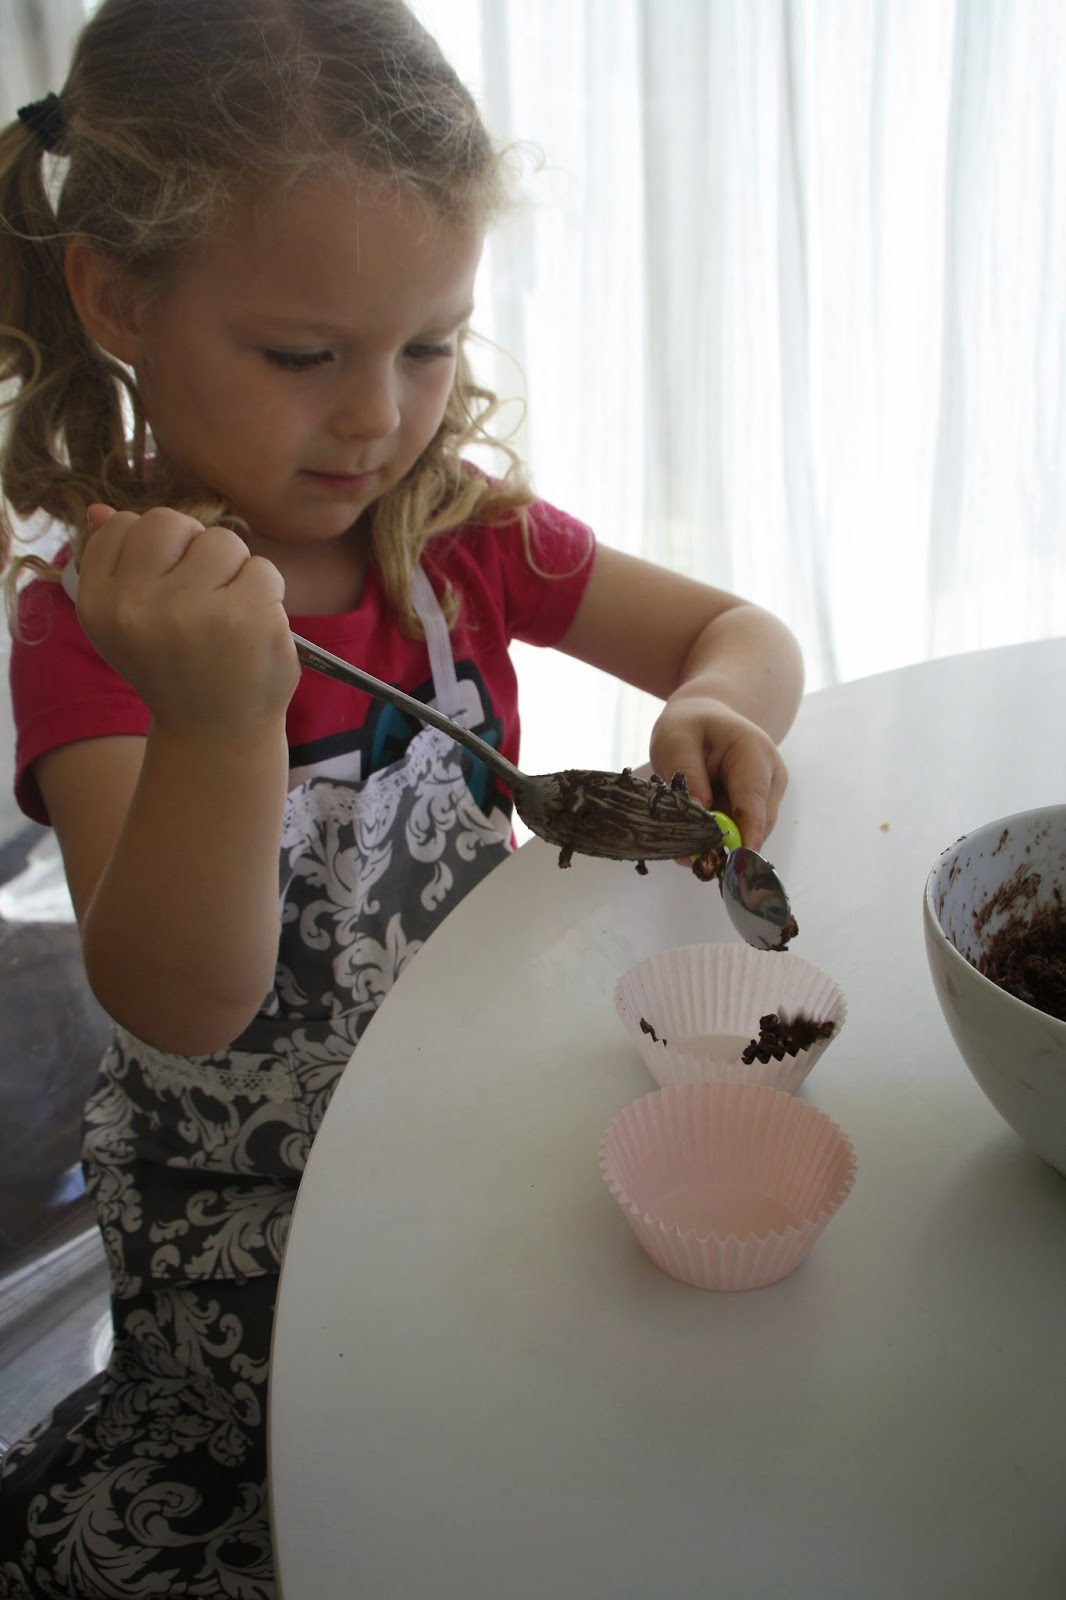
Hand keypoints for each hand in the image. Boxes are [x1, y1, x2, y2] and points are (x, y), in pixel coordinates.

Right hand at [76, 504, 298, 736]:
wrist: (216, 735)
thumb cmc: (177, 670)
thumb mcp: (130, 622)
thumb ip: (116, 564)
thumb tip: (103, 509)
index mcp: (98, 603)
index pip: (122, 526)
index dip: (156, 552)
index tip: (167, 591)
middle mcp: (136, 606)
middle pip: (170, 522)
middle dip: (194, 550)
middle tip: (203, 599)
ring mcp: (191, 611)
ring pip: (222, 541)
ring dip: (235, 572)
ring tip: (229, 616)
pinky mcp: (244, 617)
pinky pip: (263, 568)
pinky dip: (268, 594)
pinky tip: (256, 629)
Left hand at [648, 694, 787, 852]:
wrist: (704, 716)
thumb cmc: (690, 726)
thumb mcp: (676, 742)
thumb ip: (688, 777)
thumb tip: (699, 815)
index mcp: (755, 753)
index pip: (753, 800)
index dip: (746, 833)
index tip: (738, 861)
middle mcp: (771, 777)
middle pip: (755, 824)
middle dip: (725, 843)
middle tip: (686, 858)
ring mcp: (769, 794)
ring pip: (748, 832)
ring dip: (719, 841)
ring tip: (684, 844)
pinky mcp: (758, 807)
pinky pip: (740, 831)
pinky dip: (718, 837)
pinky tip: (694, 836)